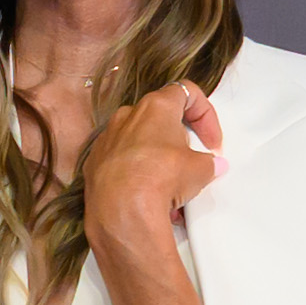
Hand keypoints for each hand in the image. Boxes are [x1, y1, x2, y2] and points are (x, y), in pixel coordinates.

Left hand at [77, 78, 225, 276]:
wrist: (120, 211)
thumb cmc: (157, 179)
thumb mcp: (200, 169)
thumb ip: (208, 163)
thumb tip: (209, 167)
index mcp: (155, 106)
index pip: (187, 93)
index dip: (206, 115)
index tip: (211, 140)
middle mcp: (127, 116)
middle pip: (160, 118)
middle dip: (179, 138)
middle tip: (191, 160)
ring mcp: (107, 139)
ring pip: (139, 141)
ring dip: (157, 157)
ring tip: (170, 183)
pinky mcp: (94, 163)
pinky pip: (121, 162)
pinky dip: (136, 173)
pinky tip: (149, 195)